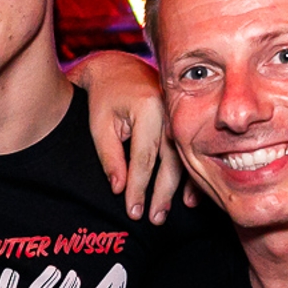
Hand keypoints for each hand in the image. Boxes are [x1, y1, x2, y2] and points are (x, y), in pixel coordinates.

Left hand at [71, 51, 181, 223]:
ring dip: (178, 189)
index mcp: (149, 109)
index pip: (144, 158)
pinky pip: (189, 152)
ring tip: (167, 213)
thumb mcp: (99, 125)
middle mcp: (170, 111)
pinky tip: (188, 197)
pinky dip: (189, 176)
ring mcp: (180, 116)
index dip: (139, 188)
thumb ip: (110, 157)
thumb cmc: (103, 96)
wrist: (117, 68)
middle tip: (154, 219)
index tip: (133, 211)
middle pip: (169, 161)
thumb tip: (120, 189)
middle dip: (161, 194)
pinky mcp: (182, 121)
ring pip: (182, 158)